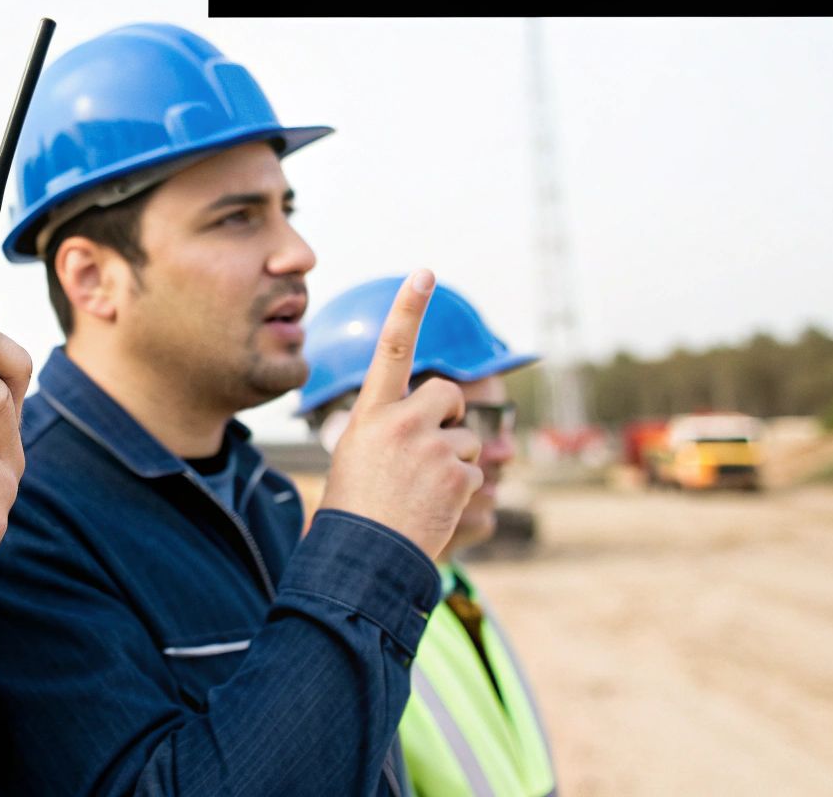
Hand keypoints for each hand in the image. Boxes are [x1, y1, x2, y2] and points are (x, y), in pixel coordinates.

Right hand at [317, 269, 482, 559]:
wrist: (364, 559)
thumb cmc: (355, 510)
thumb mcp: (357, 455)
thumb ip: (389, 428)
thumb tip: (433, 418)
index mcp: (370, 413)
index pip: (392, 349)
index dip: (409, 309)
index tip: (426, 273)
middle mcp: (401, 422)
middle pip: (449, 394)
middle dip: (451, 416)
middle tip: (430, 451)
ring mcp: (432, 447)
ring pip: (467, 441)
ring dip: (455, 465)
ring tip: (422, 494)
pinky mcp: (458, 476)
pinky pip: (477, 473)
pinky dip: (463, 493)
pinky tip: (435, 510)